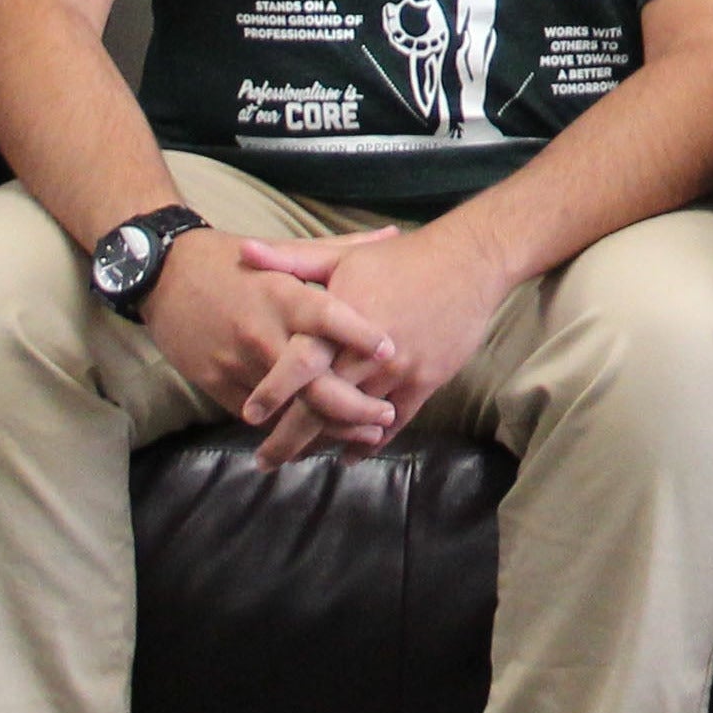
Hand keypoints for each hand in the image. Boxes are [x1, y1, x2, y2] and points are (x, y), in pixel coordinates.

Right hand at [146, 229, 399, 468]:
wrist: (163, 275)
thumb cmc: (230, 259)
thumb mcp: (284, 249)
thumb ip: (341, 249)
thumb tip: (393, 235)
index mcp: (281, 294)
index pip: (325, 316)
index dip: (359, 333)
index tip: (390, 350)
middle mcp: (262, 332)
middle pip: (312, 380)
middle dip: (353, 406)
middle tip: (387, 414)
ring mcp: (237, 362)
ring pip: (289, 408)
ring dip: (329, 427)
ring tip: (367, 434)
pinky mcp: (217, 383)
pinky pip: (260, 417)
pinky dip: (291, 428)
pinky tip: (321, 436)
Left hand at [236, 219, 508, 449]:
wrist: (468, 262)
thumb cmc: (401, 258)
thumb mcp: (343, 255)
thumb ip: (291, 261)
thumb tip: (244, 251)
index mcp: (342, 319)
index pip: (301, 363)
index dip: (274, 391)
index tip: (249, 416)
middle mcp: (367, 352)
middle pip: (323, 404)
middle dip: (290, 438)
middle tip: (264, 461)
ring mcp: (399, 370)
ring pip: (355, 419)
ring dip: (326, 442)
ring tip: (299, 458)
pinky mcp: (425, 381)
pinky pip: (395, 423)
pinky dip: (370, 442)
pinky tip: (349, 454)